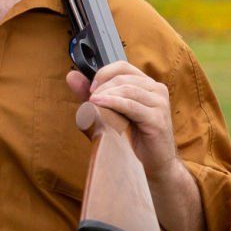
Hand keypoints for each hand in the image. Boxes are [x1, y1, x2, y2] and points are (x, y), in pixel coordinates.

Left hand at [67, 63, 177, 178]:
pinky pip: (131, 105)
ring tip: (92, 104)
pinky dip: (112, 103)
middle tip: (90, 100)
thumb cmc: (131, 138)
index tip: (90, 88)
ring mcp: (159, 103)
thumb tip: (71, 75)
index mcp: (147, 85)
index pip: (122, 66)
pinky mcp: (157, 118)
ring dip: (105, 95)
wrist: (153, 163)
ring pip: (127, 89)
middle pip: (122, 78)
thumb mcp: (108, 113)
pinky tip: (97, 105)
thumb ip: (91, 94)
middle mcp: (156, 90)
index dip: (103, 73)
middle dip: (101, 87)